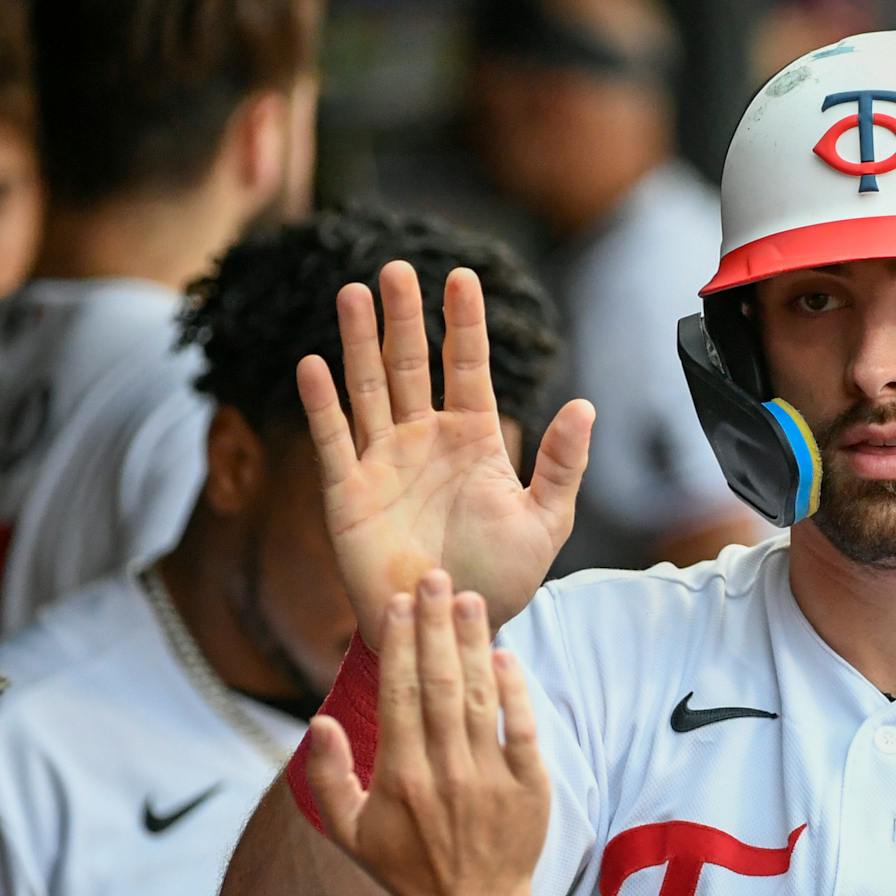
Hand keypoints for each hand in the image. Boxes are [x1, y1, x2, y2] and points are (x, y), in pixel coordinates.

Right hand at [299, 263, 593, 638]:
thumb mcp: (545, 522)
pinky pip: (333, 441)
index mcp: (472, 439)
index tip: (462, 276)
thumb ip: (563, 465)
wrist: (449, 625)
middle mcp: (423, 440)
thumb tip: (584, 405)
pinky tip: (311, 364)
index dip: (464, 323)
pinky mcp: (348, 493)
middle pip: (409, 364)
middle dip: (404, 317)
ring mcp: (383, 462)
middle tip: (398, 269)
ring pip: (368, 388)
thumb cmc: (497, 580)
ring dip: (359, 342)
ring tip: (354, 293)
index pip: (467, 367)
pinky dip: (322, 405)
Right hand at [302, 570, 550, 895]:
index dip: (400, 643)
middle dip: (436, 626)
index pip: (399, 694)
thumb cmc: (403, 870)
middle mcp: (446, 774)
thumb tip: (319, 719)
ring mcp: (491, 780)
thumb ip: (327, 775)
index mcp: (400, 777)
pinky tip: (504, 656)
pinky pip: (523, 729)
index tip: (398, 601)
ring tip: (468, 600)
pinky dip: (515, 691)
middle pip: (440, 684)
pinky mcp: (531, 789)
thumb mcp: (348, 831)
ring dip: (473, 644)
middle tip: (435, 577)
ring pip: (479, 698)